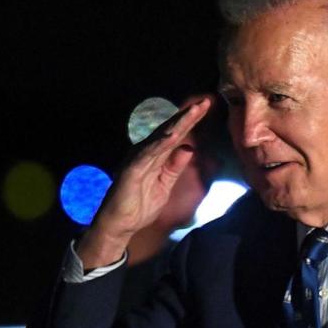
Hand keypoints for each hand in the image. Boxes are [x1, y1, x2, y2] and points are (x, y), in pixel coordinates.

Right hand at [76, 96, 211, 268]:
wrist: (120, 225)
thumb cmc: (139, 206)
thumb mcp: (165, 185)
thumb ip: (175, 167)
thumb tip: (189, 148)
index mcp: (155, 156)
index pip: (176, 136)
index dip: (191, 122)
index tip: (207, 108)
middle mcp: (146, 152)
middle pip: (170, 130)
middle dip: (188, 116)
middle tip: (206, 101)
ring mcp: (138, 159)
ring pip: (161, 138)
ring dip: (178, 124)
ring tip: (194, 111)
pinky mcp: (132, 170)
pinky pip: (148, 154)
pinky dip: (160, 144)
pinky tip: (173, 135)